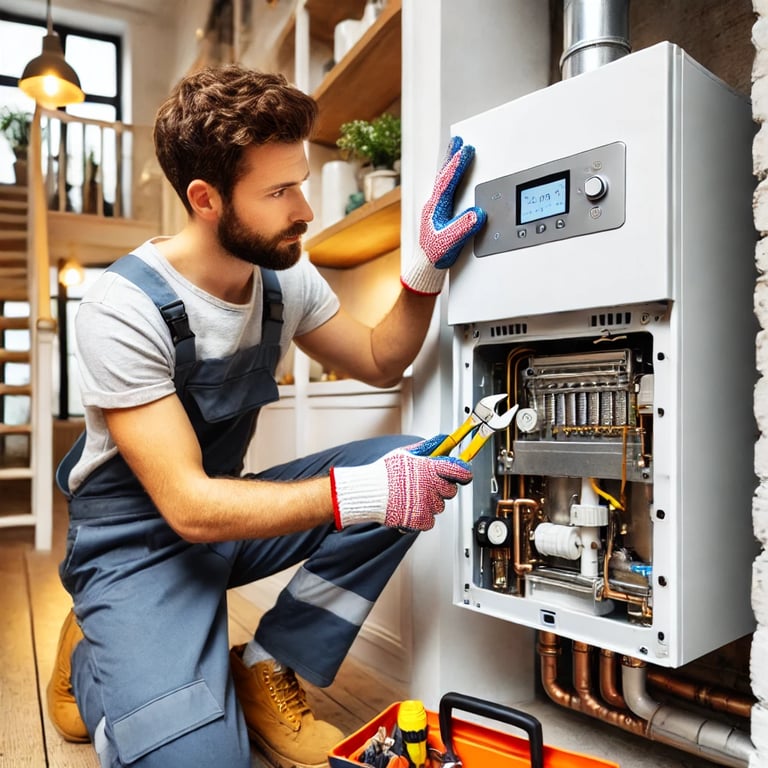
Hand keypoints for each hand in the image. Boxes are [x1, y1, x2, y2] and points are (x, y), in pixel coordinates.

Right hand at [330, 437, 471, 530]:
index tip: (463, 474)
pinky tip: (409, 508)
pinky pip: (430, 520)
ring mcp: (427, 505)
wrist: (368, 493)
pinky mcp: (421, 520)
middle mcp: (432, 486)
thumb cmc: (385, 473)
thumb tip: (444, 439)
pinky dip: (421, 517)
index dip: (463, 473)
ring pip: (439, 506)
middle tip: (426, 486)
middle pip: (451, 490)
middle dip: (441, 488)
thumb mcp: (406, 453)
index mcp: (430, 468)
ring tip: (412, 497)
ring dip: (430, 503)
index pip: (460, 471)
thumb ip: (428, 447)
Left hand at [401, 136, 486, 295]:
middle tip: (457, 140)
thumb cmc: (435, 255)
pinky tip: (452, 176)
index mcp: (436, 208)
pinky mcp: (438, 214)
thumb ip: (463, 228)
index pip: (448, 181)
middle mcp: (433, 205)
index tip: (466, 150)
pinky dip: (449, 178)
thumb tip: (476, 213)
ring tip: (455, 150)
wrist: (426, 267)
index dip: (457, 165)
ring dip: (449, 165)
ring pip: (443, 180)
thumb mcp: (450, 242)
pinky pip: (445, 189)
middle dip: (451, 157)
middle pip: (443, 175)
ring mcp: (434, 208)